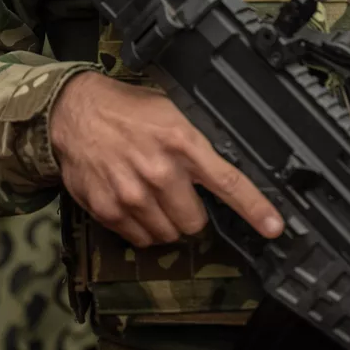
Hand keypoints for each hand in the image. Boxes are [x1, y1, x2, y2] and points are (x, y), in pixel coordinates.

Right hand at [50, 70, 283, 247]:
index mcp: (183, 143)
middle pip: (196, 221)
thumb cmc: (128, 110)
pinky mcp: (108, 210)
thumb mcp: (172, 112)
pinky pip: (140, 239)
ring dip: (167, 221)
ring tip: (154, 195)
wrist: (76, 113)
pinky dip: (143, 228)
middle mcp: (160, 172)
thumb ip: (198, 142)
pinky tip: (135, 203)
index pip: (228, 182)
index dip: (255, 208)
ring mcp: (133, 195)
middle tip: (180, 193)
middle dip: (193, 213)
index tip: (274, 226)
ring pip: (168, 234)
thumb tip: (227, 164)